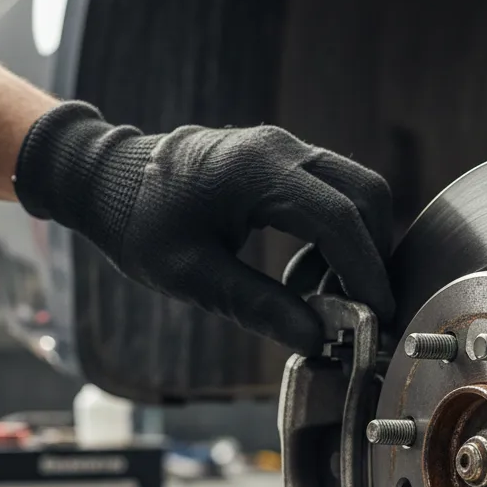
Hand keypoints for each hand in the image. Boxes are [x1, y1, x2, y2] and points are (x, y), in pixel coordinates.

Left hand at [13, 102, 393, 354]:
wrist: (109, 179)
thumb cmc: (141, 226)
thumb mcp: (192, 277)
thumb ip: (257, 306)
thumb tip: (316, 340)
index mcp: (255, 172)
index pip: (337, 218)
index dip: (365, 270)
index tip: (378, 314)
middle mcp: (279, 148)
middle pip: (364, 194)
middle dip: (372, 254)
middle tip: (362, 308)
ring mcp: (283, 147)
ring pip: (355, 189)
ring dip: (356, 244)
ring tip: (324, 296)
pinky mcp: (281, 158)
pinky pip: (331, 191)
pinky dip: (336, 234)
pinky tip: (304, 274)